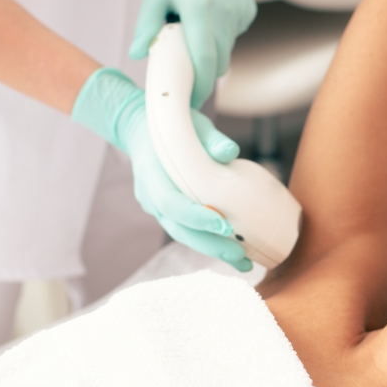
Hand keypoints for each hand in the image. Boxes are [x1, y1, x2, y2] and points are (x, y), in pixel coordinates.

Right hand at [72, 68, 252, 270]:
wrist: (143, 130)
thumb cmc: (172, 126)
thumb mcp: (191, 125)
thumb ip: (210, 138)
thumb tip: (230, 151)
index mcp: (151, 175)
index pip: (171, 204)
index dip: (197, 218)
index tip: (225, 226)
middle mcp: (151, 197)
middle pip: (178, 229)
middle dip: (210, 245)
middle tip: (240, 256)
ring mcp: (156, 207)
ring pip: (182, 234)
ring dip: (212, 249)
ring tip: (243, 261)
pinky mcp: (167, 212)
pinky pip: (186, 230)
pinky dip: (208, 240)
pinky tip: (233, 249)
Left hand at [129, 0, 256, 108]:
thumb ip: (147, 24)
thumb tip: (138, 53)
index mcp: (200, 9)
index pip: (204, 60)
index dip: (199, 86)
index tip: (190, 101)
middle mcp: (224, 12)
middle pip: (218, 62)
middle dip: (203, 73)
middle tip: (184, 72)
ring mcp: (240, 12)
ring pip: (227, 51)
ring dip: (210, 53)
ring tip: (193, 35)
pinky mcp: (248, 11)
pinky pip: (234, 36)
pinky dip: (220, 37)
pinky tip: (209, 21)